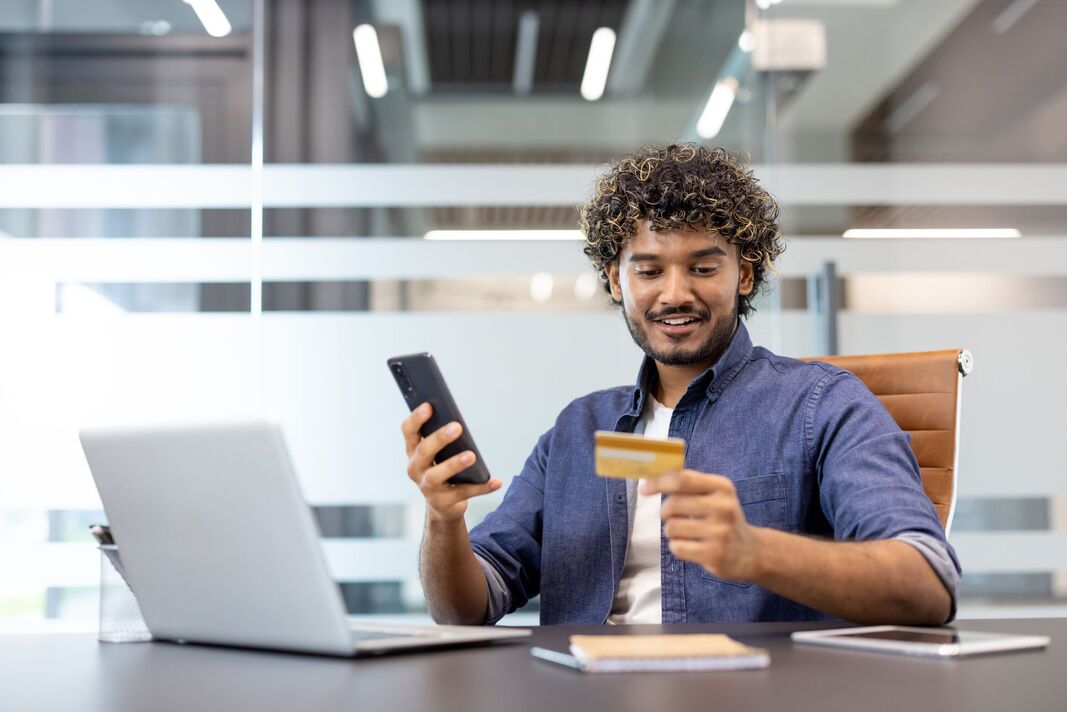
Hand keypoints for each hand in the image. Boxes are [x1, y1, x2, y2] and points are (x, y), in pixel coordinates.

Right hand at [401, 402, 501, 523]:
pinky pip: (464, 492)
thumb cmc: (441, 468)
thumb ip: (442, 437)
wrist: (442, 504)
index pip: (409, 431)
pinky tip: (496, 481)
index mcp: (413, 451)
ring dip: (454, 464)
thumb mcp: (438, 453)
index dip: (416, 419)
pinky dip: (482, 487)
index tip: (429, 405)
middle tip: (457, 427)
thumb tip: (458, 422)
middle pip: (424, 451)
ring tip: (472, 455)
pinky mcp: (443, 502)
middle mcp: (415, 468)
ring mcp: (427, 487)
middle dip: (439, 438)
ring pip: (437, 475)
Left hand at [640, 470, 762, 581]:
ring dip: (671, 531)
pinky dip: (678, 547)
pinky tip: (691, 546)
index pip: (682, 479)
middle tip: (673, 516)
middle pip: (673, 504)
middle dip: (665, 511)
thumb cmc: (721, 518)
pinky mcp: (715, 554)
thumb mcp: (713, 494)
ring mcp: (720, 532)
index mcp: (722, 486)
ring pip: (671, 527)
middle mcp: (724, 507)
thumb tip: (651, 474)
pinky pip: (677, 547)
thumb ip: (687, 483)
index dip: (658, 482)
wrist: (751, 551)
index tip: (644, 488)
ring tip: (686, 533)